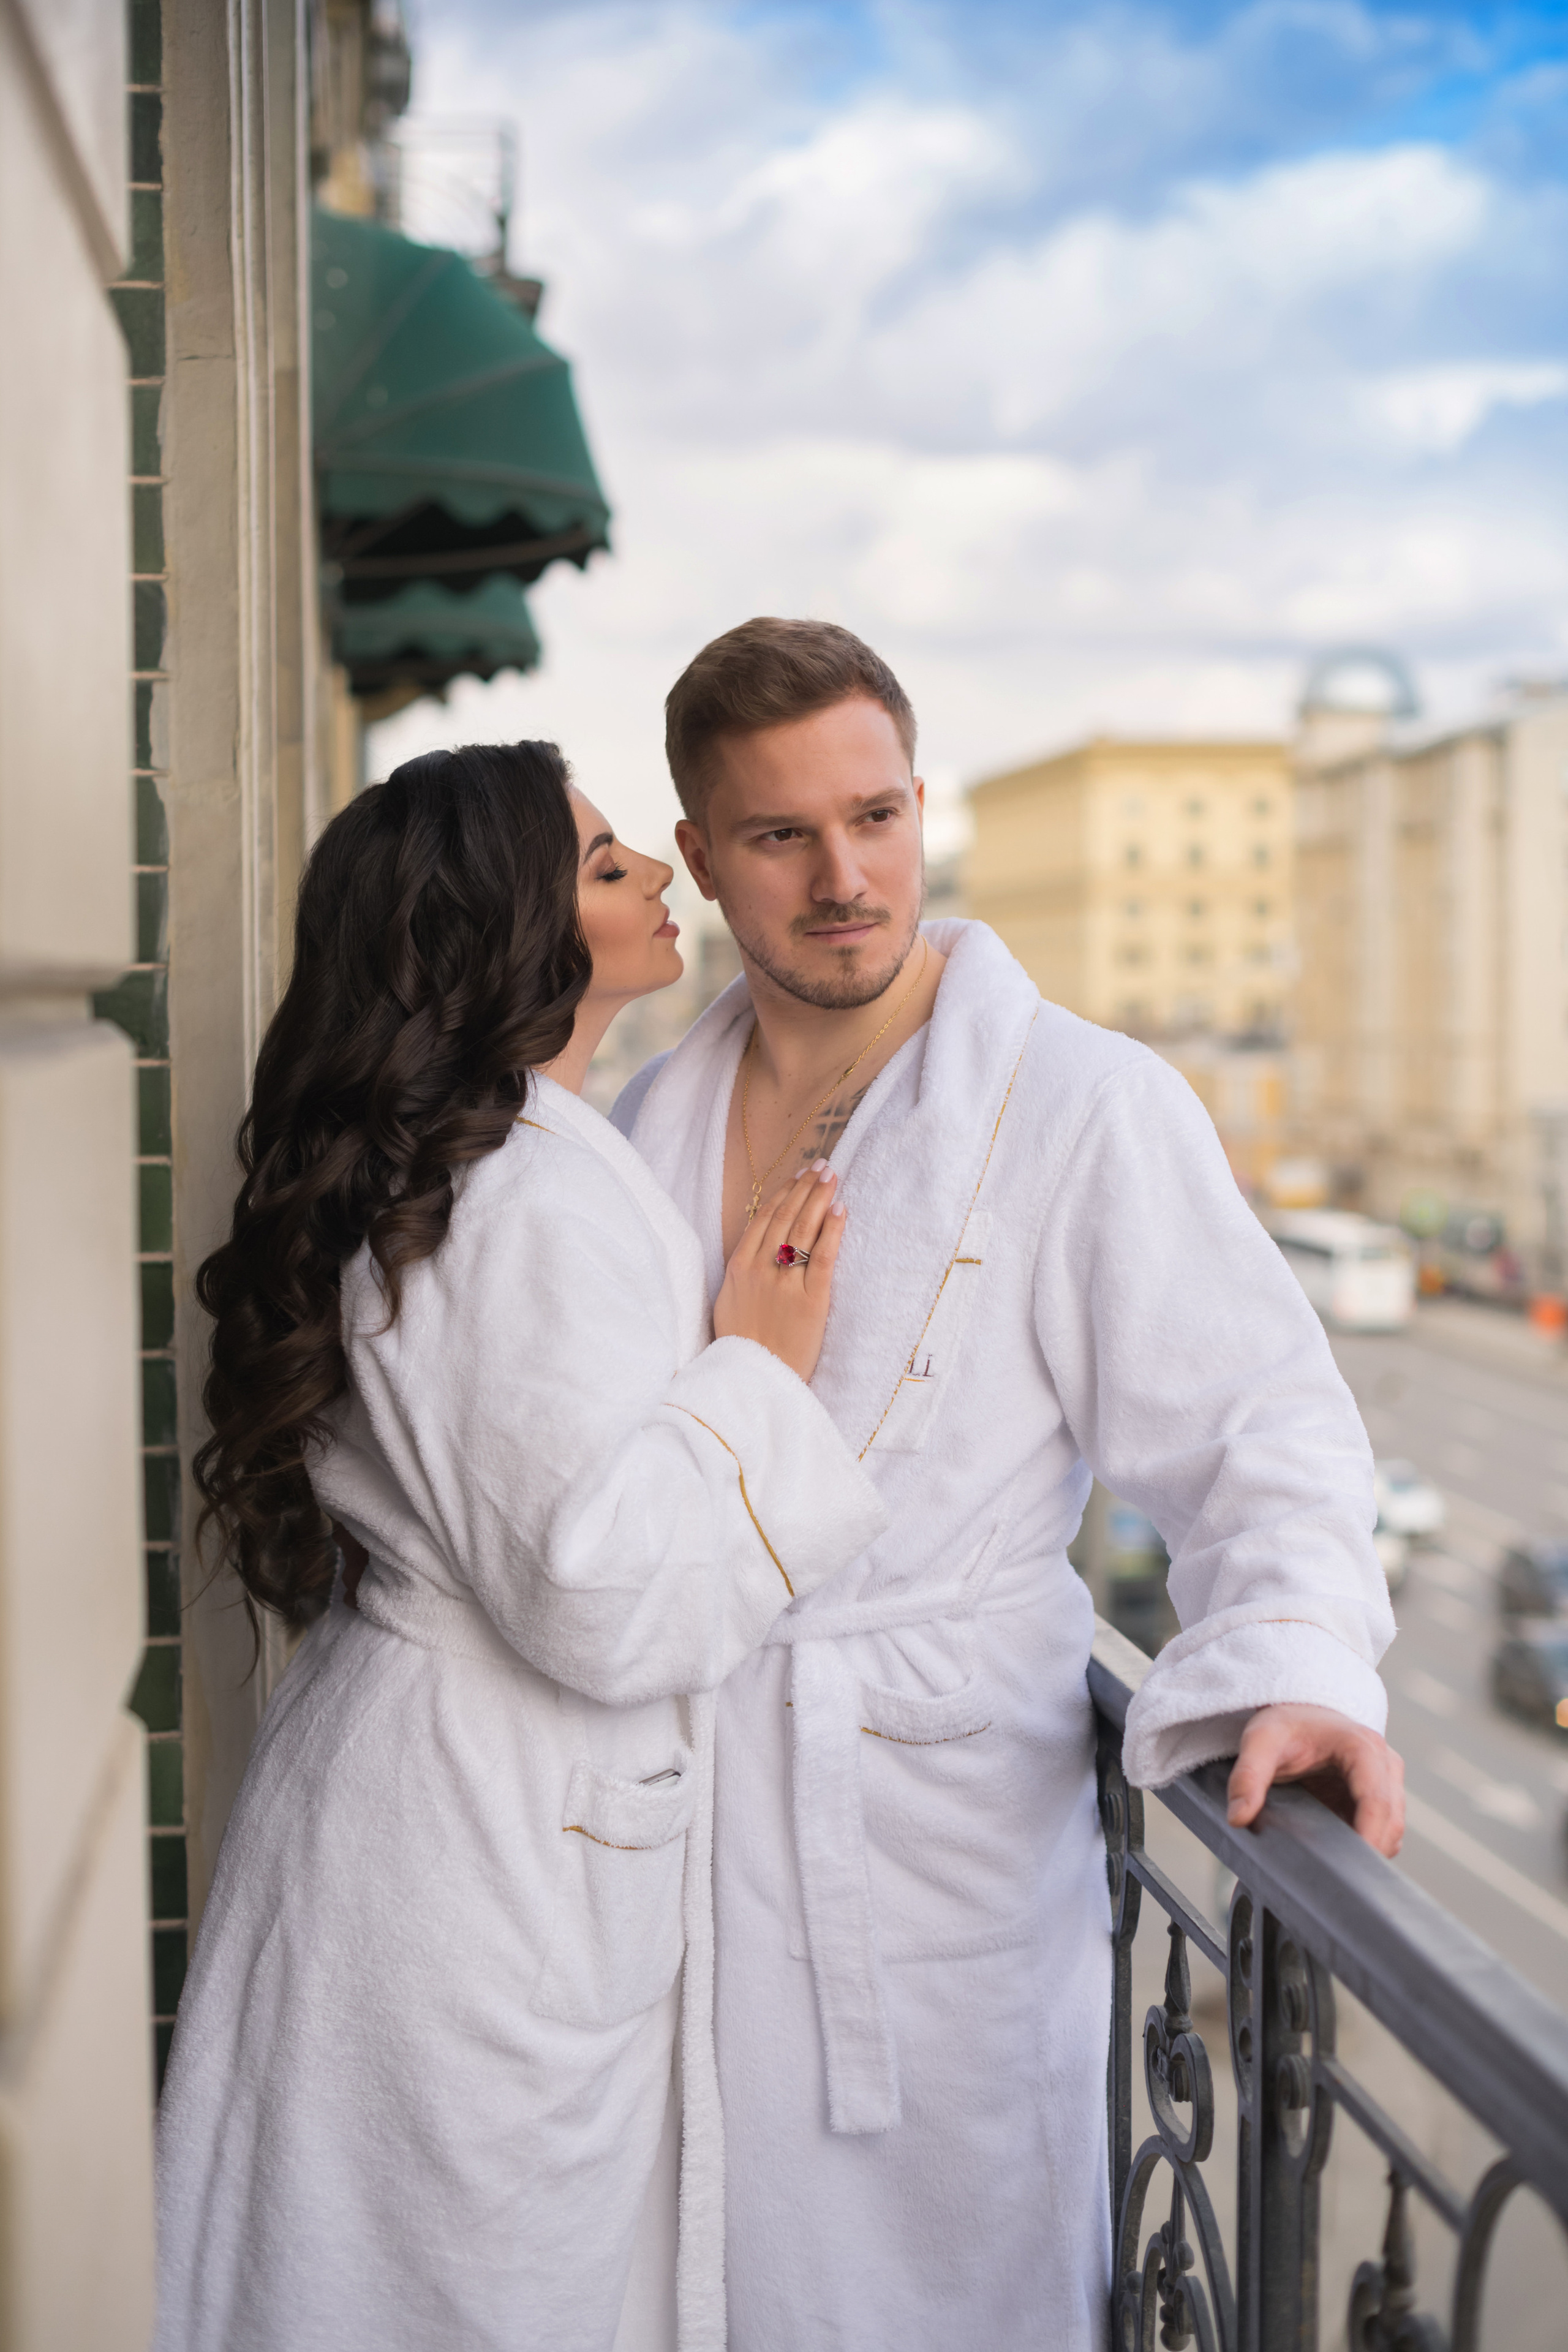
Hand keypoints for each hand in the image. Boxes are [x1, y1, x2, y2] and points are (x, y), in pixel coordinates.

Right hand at [713, 1162, 845, 1383]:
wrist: (752, 1379)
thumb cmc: (742, 1346)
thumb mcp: (729, 1302)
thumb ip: (741, 1273)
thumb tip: (754, 1250)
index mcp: (739, 1267)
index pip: (764, 1219)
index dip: (783, 1194)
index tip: (797, 1176)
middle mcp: (760, 1269)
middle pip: (785, 1217)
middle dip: (804, 1188)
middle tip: (822, 1166)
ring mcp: (784, 1283)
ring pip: (802, 1230)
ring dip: (818, 1198)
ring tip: (832, 1176)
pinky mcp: (810, 1300)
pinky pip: (822, 1257)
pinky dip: (831, 1231)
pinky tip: (840, 1209)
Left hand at [1226, 1703, 1404, 1856]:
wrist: (1299, 1713)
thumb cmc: (1285, 1725)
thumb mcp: (1260, 1742)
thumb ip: (1247, 1776)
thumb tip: (1238, 1818)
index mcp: (1362, 1747)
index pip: (1376, 1801)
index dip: (1368, 1836)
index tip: (1349, 1866)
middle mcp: (1385, 1764)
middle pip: (1391, 1820)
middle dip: (1368, 1850)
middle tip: (1334, 1877)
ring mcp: (1388, 1782)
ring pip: (1393, 1830)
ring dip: (1369, 1849)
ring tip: (1331, 1865)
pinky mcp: (1382, 1798)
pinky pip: (1385, 1831)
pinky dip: (1367, 1845)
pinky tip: (1338, 1853)